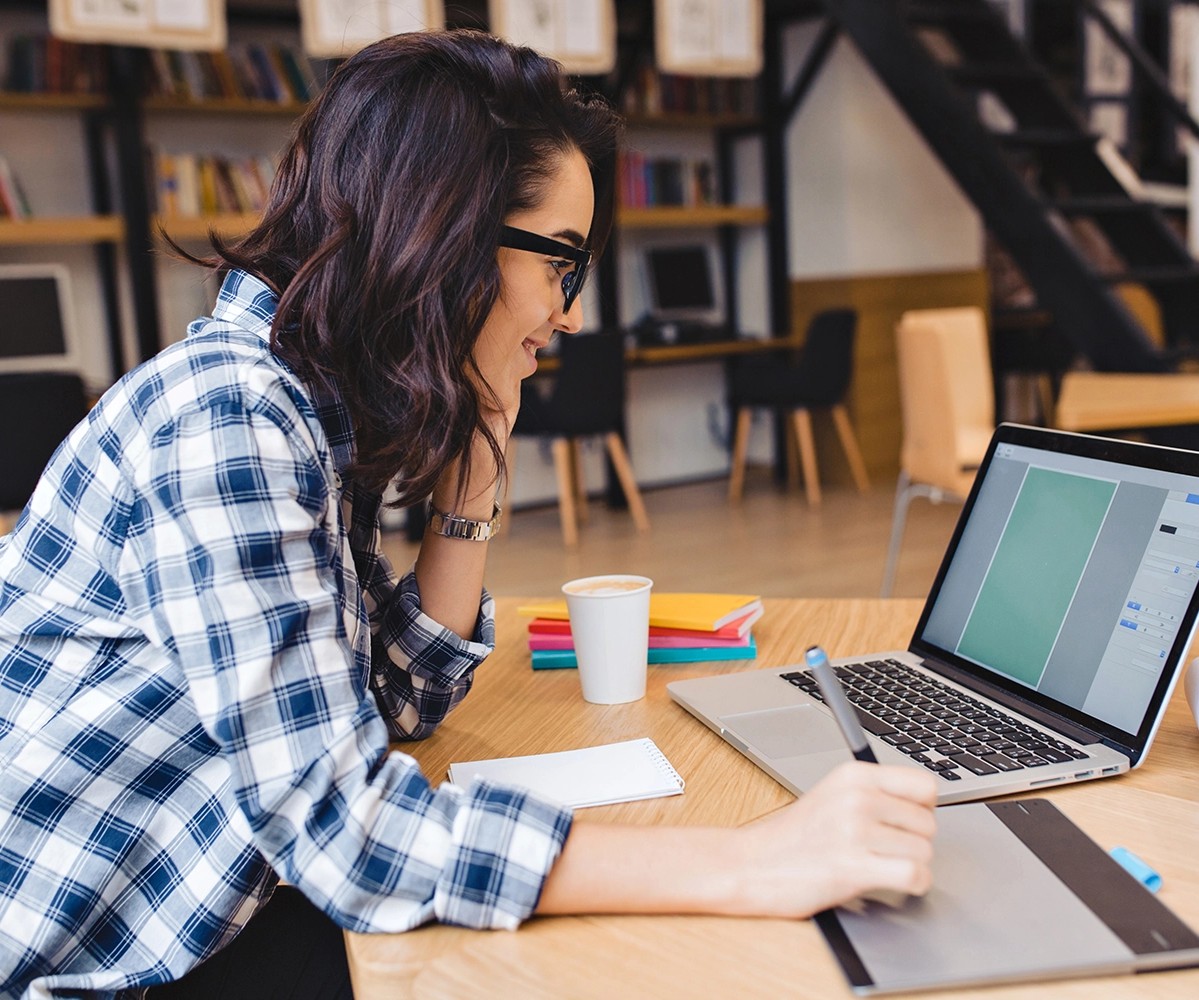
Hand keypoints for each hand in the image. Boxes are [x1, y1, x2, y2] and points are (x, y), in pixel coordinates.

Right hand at [730, 761, 936, 917]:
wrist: (753, 864)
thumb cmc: (794, 837)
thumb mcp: (832, 795)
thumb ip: (875, 794)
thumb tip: (925, 807)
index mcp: (854, 776)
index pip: (925, 786)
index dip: (923, 809)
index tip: (908, 822)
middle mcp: (857, 798)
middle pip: (928, 824)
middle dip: (915, 842)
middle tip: (887, 850)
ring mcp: (854, 831)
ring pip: (924, 852)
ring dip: (911, 866)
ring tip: (883, 866)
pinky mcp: (853, 867)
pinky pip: (915, 875)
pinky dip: (914, 884)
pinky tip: (897, 883)